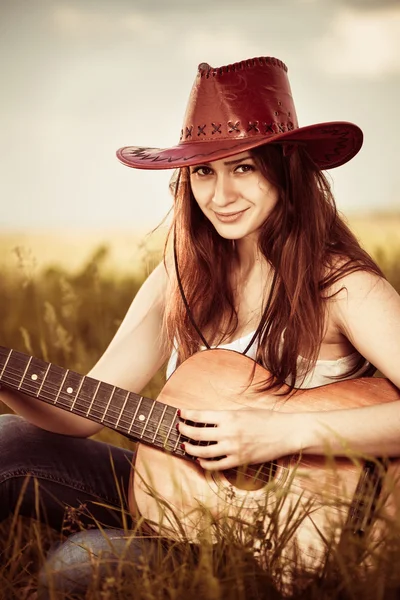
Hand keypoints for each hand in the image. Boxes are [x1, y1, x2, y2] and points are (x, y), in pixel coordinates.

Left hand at [177, 408, 301, 469]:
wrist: (285, 432)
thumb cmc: (266, 419)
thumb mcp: (243, 411)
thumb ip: (225, 416)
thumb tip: (207, 419)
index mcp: (229, 416)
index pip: (201, 415)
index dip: (188, 415)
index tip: (181, 414)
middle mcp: (229, 432)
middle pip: (197, 433)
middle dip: (184, 430)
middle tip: (179, 428)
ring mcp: (233, 448)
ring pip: (203, 452)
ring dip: (190, 448)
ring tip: (185, 445)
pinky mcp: (239, 461)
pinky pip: (216, 465)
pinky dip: (205, 463)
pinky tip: (200, 460)